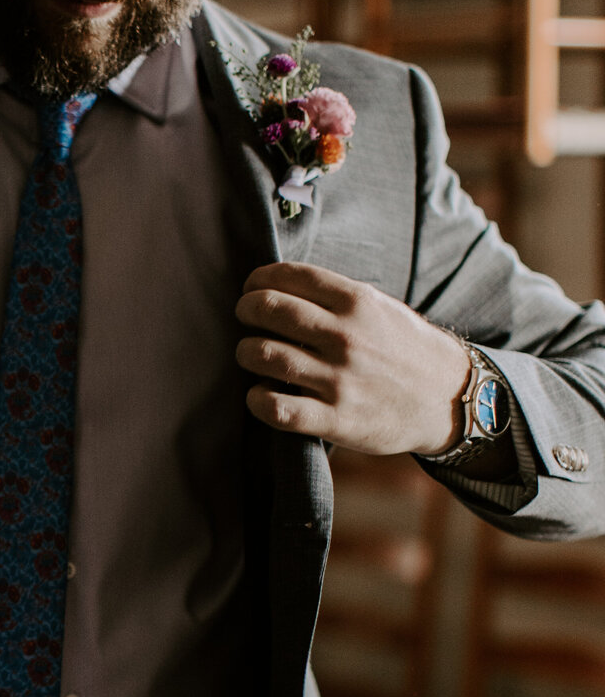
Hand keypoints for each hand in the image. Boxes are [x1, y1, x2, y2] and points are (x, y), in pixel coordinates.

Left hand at [235, 262, 467, 455]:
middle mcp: (346, 337)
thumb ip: (333, 297)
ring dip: (245, 352)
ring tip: (251, 355)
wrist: (449, 399)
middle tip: (247, 318)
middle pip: (267, 309)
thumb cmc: (403, 348)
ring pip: (262, 355)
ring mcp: (340, 380)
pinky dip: (256, 399)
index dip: (257, 280)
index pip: (288, 276)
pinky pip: (276, 407)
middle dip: (246, 310)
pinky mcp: (336, 420)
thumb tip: (276, 286)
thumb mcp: (379, 307)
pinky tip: (260, 394)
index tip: (252, 289)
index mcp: (357, 302)